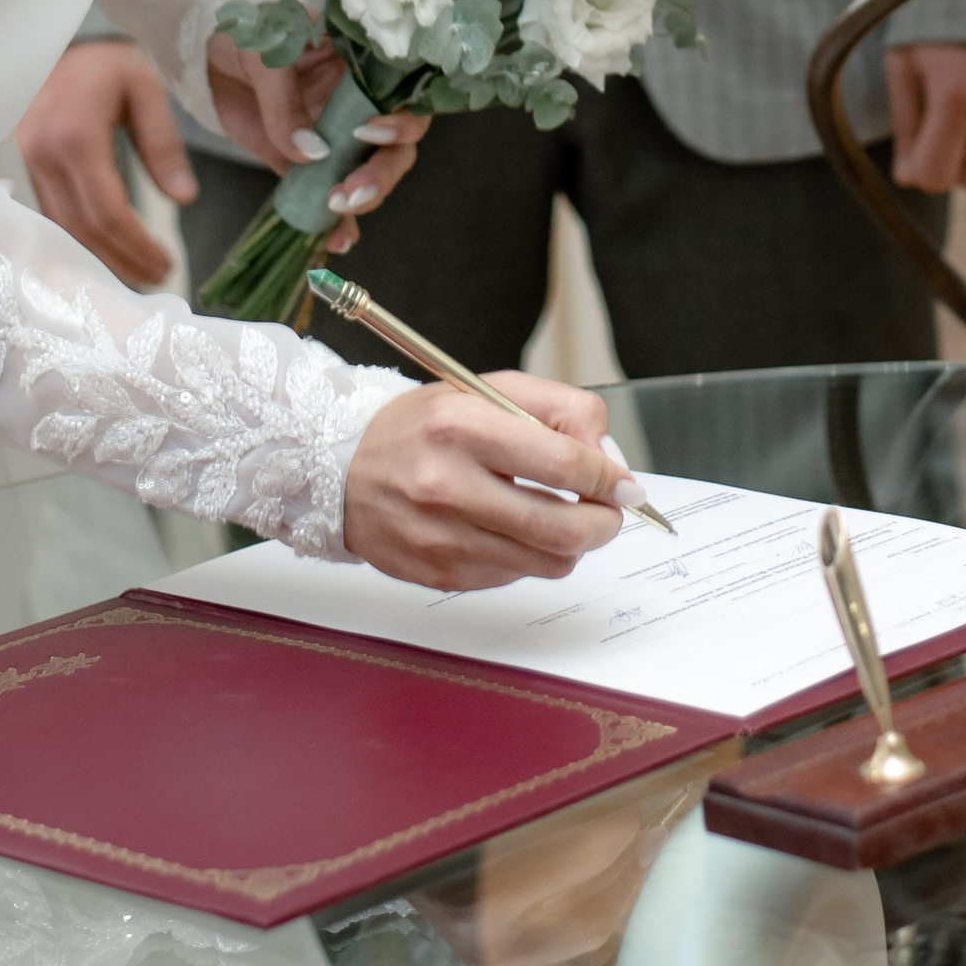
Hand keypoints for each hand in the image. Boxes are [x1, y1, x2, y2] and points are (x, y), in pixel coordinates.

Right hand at [17, 38, 426, 287]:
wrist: (48, 38)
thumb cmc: (104, 63)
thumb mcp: (145, 88)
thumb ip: (163, 142)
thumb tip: (184, 198)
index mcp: (75, 134)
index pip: (107, 210)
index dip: (136, 246)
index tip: (168, 265)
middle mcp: (42, 153)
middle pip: (81, 230)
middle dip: (120, 262)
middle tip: (158, 280)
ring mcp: (24, 162)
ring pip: (59, 230)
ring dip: (98, 258)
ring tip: (138, 273)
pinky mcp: (20, 167)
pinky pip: (48, 215)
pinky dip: (78, 240)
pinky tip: (105, 252)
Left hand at [196, 29, 428, 224]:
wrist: (208, 53)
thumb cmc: (248, 34)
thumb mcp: (265, 54)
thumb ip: (285, 100)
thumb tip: (311, 153)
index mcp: (363, 64)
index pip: (405, 95)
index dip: (402, 119)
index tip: (371, 132)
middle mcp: (361, 102)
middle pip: (397, 143)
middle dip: (382, 171)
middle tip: (349, 190)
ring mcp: (337, 136)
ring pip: (373, 172)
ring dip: (365, 197)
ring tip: (336, 210)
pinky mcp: (308, 163)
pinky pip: (331, 193)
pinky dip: (338, 222)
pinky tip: (334, 241)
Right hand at [342, 376, 631, 589]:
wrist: (341, 470)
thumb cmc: (422, 427)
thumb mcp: (487, 389)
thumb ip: (559, 409)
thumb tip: (608, 456)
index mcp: (462, 427)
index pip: (563, 463)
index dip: (608, 477)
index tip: (624, 483)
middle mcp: (448, 486)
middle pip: (562, 528)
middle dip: (605, 523)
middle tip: (610, 511)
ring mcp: (442, 538)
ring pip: (547, 562)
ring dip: (572, 543)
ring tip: (560, 516)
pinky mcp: (440, 574)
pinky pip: (515, 576)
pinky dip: (528, 555)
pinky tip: (508, 528)